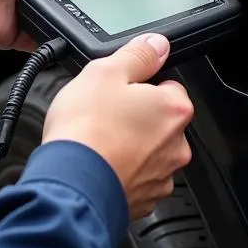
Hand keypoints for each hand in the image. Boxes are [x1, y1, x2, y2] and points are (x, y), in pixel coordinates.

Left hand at [0, 0, 133, 49]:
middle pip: (90, 3)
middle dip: (106, 6)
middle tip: (124, 8)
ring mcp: (38, 14)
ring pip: (76, 25)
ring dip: (87, 23)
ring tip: (101, 21)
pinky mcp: (26, 37)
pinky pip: (54, 44)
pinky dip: (65, 42)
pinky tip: (75, 37)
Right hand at [43, 34, 193, 219]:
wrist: (71, 184)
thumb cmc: (86, 131)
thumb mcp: (105, 72)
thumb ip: (136, 56)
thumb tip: (155, 45)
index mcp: (174, 109)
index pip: (169, 86)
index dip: (141, 86)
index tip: (121, 91)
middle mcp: (176, 145)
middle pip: (160, 121)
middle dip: (137, 117)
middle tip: (106, 115)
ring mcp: (161, 176)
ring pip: (149, 152)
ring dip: (130, 146)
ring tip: (99, 141)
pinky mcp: (144, 201)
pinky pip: (136, 179)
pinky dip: (122, 172)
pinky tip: (100, 164)